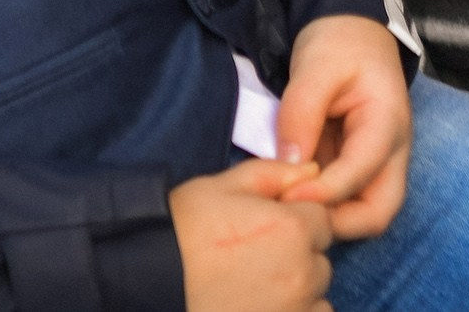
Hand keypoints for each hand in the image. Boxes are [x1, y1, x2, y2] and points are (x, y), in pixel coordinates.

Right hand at [171, 157, 333, 311]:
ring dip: (296, 290)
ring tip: (253, 286)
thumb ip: (272, 174)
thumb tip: (311, 170)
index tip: (264, 228)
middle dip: (296, 255)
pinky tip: (256, 304)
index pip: (321, 219)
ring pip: (316, 296)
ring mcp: (293, 309)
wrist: (147, 280)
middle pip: (319, 259)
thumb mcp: (221, 187)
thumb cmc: (179, 233)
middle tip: (252, 258)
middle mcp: (301, 272)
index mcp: (291, 228)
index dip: (293, 219)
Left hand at [273, 15, 411, 240]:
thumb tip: (289, 163)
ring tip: (287, 209)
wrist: (352, 31)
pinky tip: (288, 198)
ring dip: (328, 219)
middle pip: (378, 212)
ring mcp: (376, 163)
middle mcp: (391, 153)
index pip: (361, 173)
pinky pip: (345, 200)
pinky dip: (320, 207)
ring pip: (363, 213)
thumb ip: (302, 111)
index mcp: (388, 124)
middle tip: (292, 217)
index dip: (323, 192)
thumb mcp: (317, 65)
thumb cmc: (340, 43)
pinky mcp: (357, 168)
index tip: (284, 194)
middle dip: (337, 224)